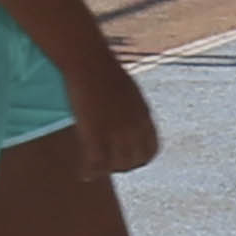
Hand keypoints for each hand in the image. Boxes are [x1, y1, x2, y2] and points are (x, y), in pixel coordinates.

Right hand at [70, 53, 164, 175]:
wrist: (89, 60)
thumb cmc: (102, 69)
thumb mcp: (127, 89)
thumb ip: (130, 106)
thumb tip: (124, 110)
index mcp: (144, 115)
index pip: (151, 149)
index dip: (139, 159)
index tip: (126, 159)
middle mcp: (135, 127)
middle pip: (135, 161)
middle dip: (122, 166)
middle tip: (107, 167)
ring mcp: (116, 132)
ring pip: (116, 165)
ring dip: (106, 171)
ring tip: (93, 172)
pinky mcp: (96, 134)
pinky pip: (96, 164)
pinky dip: (90, 172)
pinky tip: (84, 174)